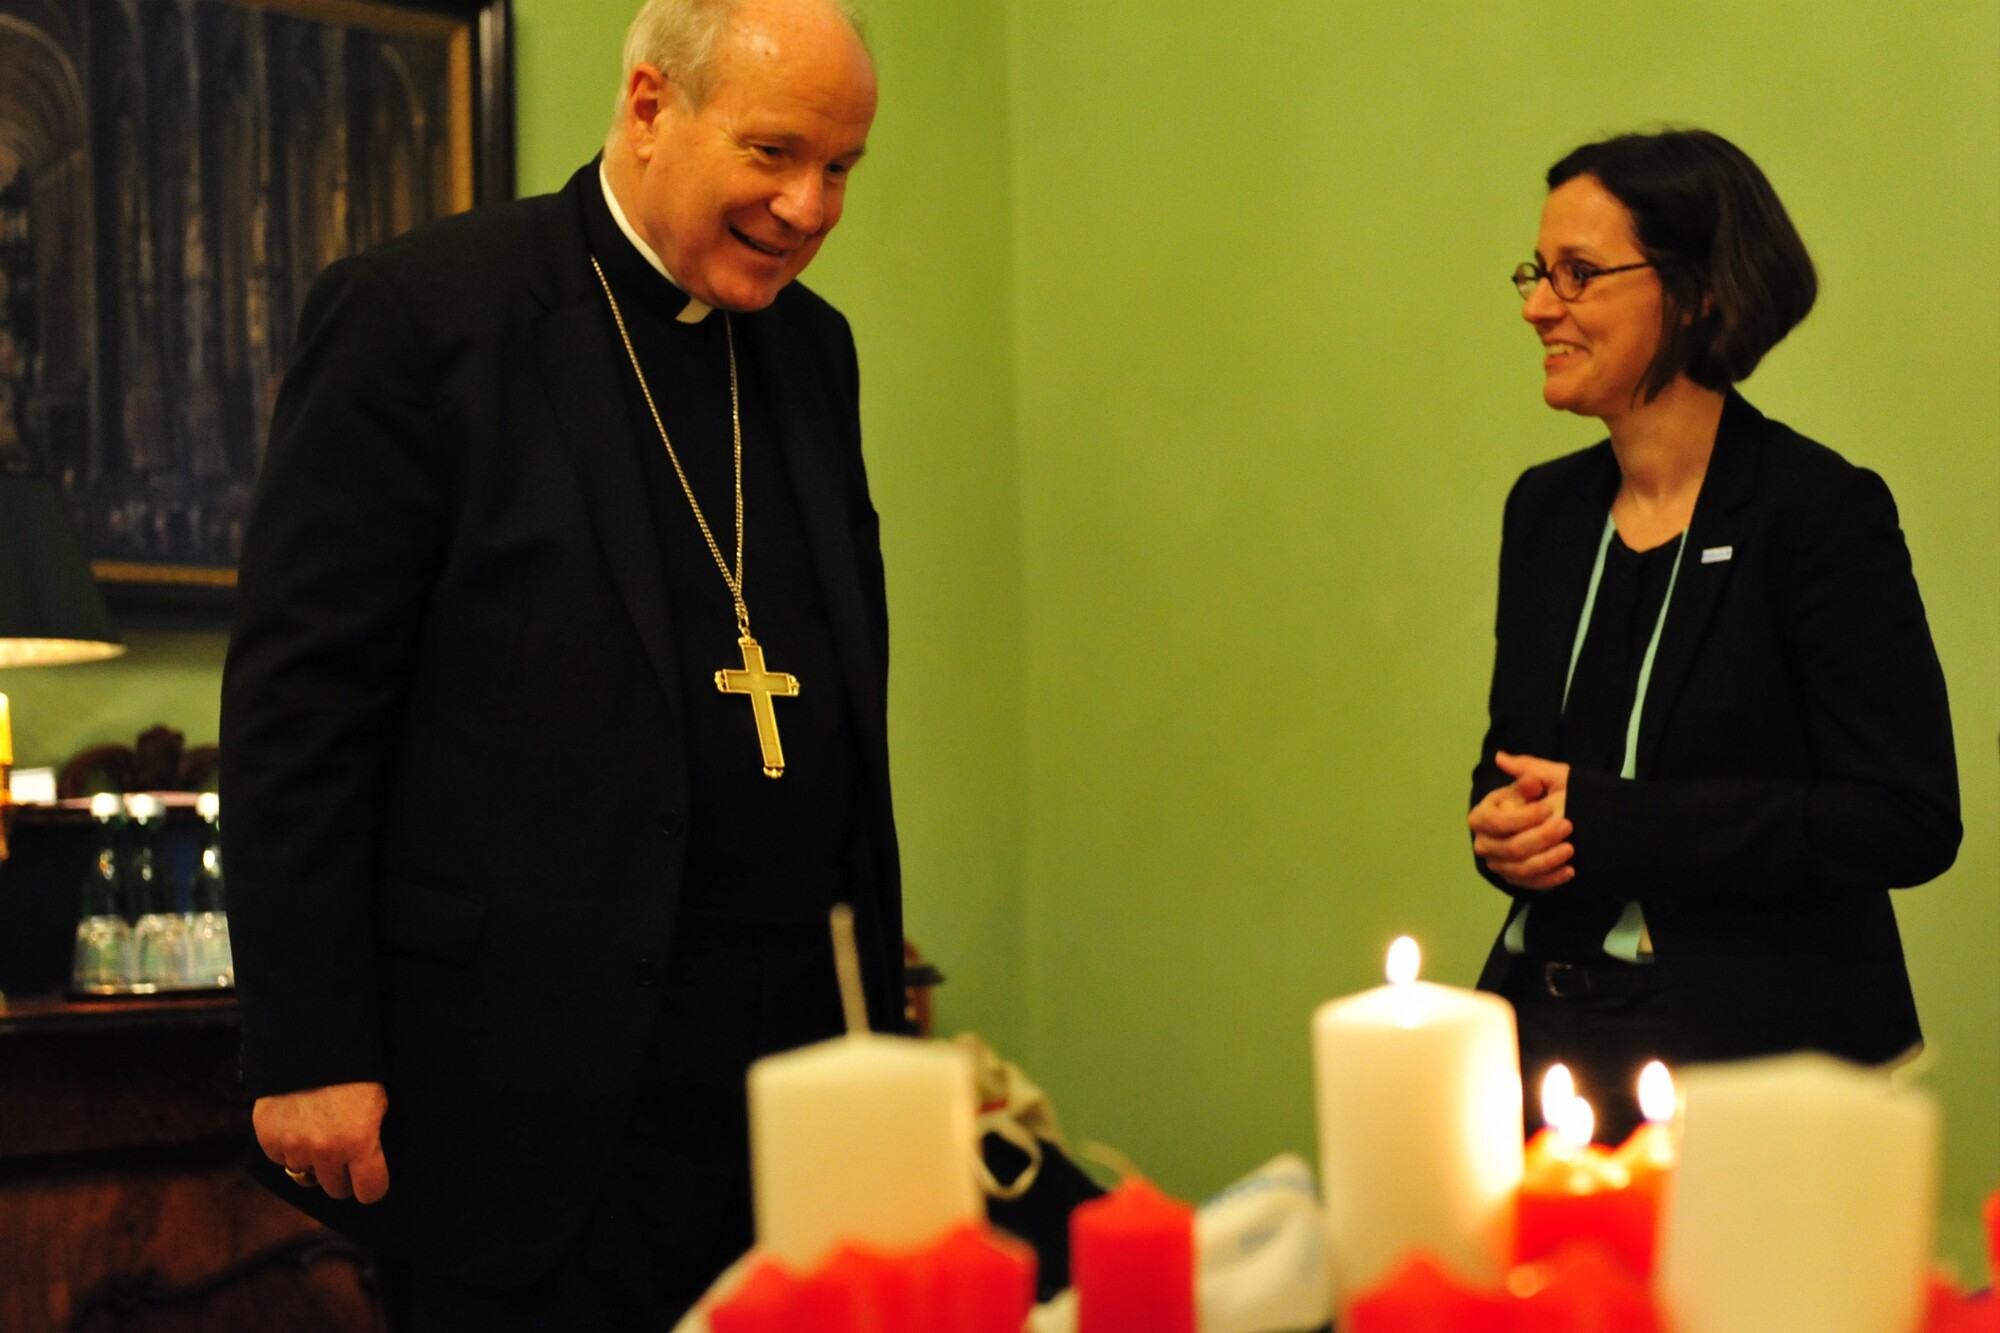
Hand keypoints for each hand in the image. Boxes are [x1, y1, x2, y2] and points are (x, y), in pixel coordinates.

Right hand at [253, 1081, 389, 1203]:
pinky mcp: (269, 1138)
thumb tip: (368, 1165)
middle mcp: (326, 1150)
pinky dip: (287, 1148)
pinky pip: (281, 1158)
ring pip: (305, 1174)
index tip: (370, 1183)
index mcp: (360, 1142)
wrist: (312, 1043)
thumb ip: (371, 1140)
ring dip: (311, 1160)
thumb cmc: (354, 1072)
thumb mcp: (377, 1104)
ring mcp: (295, 1146)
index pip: (370, 1191)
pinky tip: (296, 1125)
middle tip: (342, 1157)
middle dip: (341, 1176)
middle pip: (336, 1189)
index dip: (372, 1187)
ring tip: (316, 1132)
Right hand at [1468, 751, 1574, 890]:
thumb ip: (1526, 771)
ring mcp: (1498, 863)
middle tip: (1567, 826)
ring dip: (1548, 859)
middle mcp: (1484, 842)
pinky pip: (1530, 884)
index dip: (1523, 817)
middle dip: (1541, 838)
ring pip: (1522, 868)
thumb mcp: (1542, 778)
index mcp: (1482, 816)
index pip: (1498, 822)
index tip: (1548, 807)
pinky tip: (1570, 869)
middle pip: (1511, 848)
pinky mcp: (1514, 879)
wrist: (1556, 817)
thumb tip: (1501, 758)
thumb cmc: (1545, 794)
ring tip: (1570, 848)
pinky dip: (1551, 879)